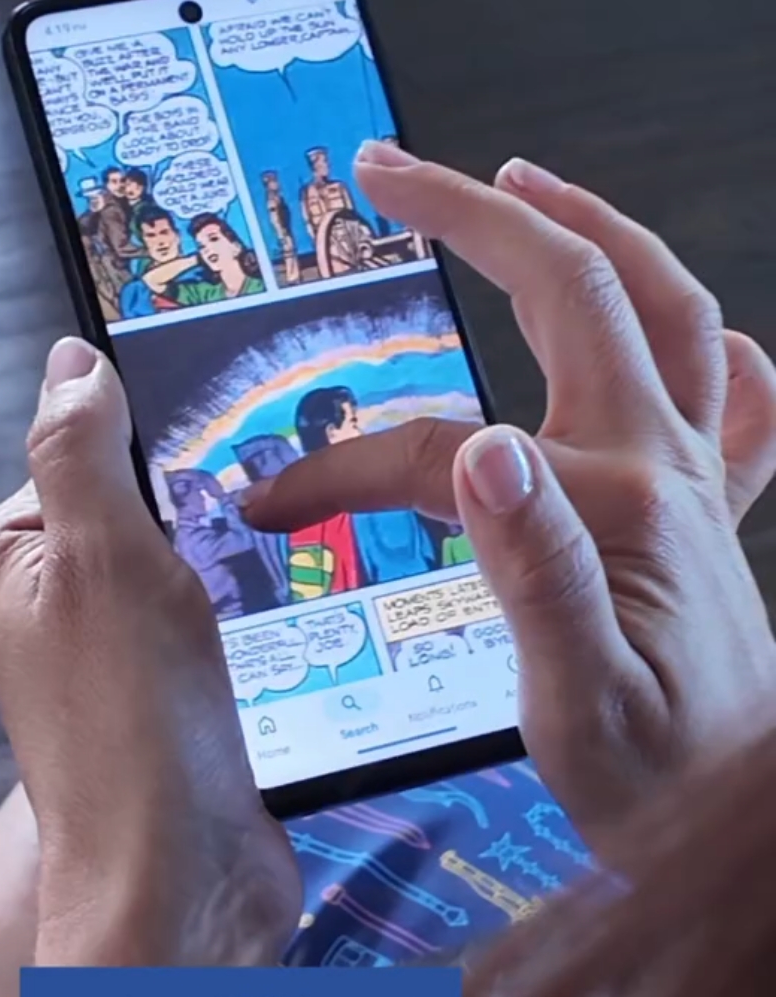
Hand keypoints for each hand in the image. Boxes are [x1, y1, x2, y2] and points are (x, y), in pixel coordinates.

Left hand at [0, 337, 299, 965]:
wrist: (183, 891)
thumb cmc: (129, 732)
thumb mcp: (99, 555)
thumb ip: (81, 449)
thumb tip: (71, 359)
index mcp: (6, 560)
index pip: (86, 449)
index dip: (157, 445)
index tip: (222, 454)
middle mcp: (49, 606)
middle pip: (148, 504)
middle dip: (209, 511)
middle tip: (254, 534)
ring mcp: (113, 658)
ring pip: (198, 562)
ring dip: (245, 568)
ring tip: (280, 586)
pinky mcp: (174, 700)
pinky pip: (227, 621)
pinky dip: (262, 618)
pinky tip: (291, 633)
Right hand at [244, 146, 775, 857]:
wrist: (751, 824)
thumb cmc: (661, 780)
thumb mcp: (578, 703)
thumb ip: (533, 571)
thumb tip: (478, 452)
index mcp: (612, 504)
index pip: (440, 447)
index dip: (342, 464)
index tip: (269, 500)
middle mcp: (662, 465)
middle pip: (572, 289)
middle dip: (473, 212)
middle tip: (389, 172)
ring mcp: (694, 477)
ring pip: (663, 304)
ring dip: (589, 226)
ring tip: (519, 180)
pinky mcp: (707, 511)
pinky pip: (730, 395)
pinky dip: (701, 341)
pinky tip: (678, 330)